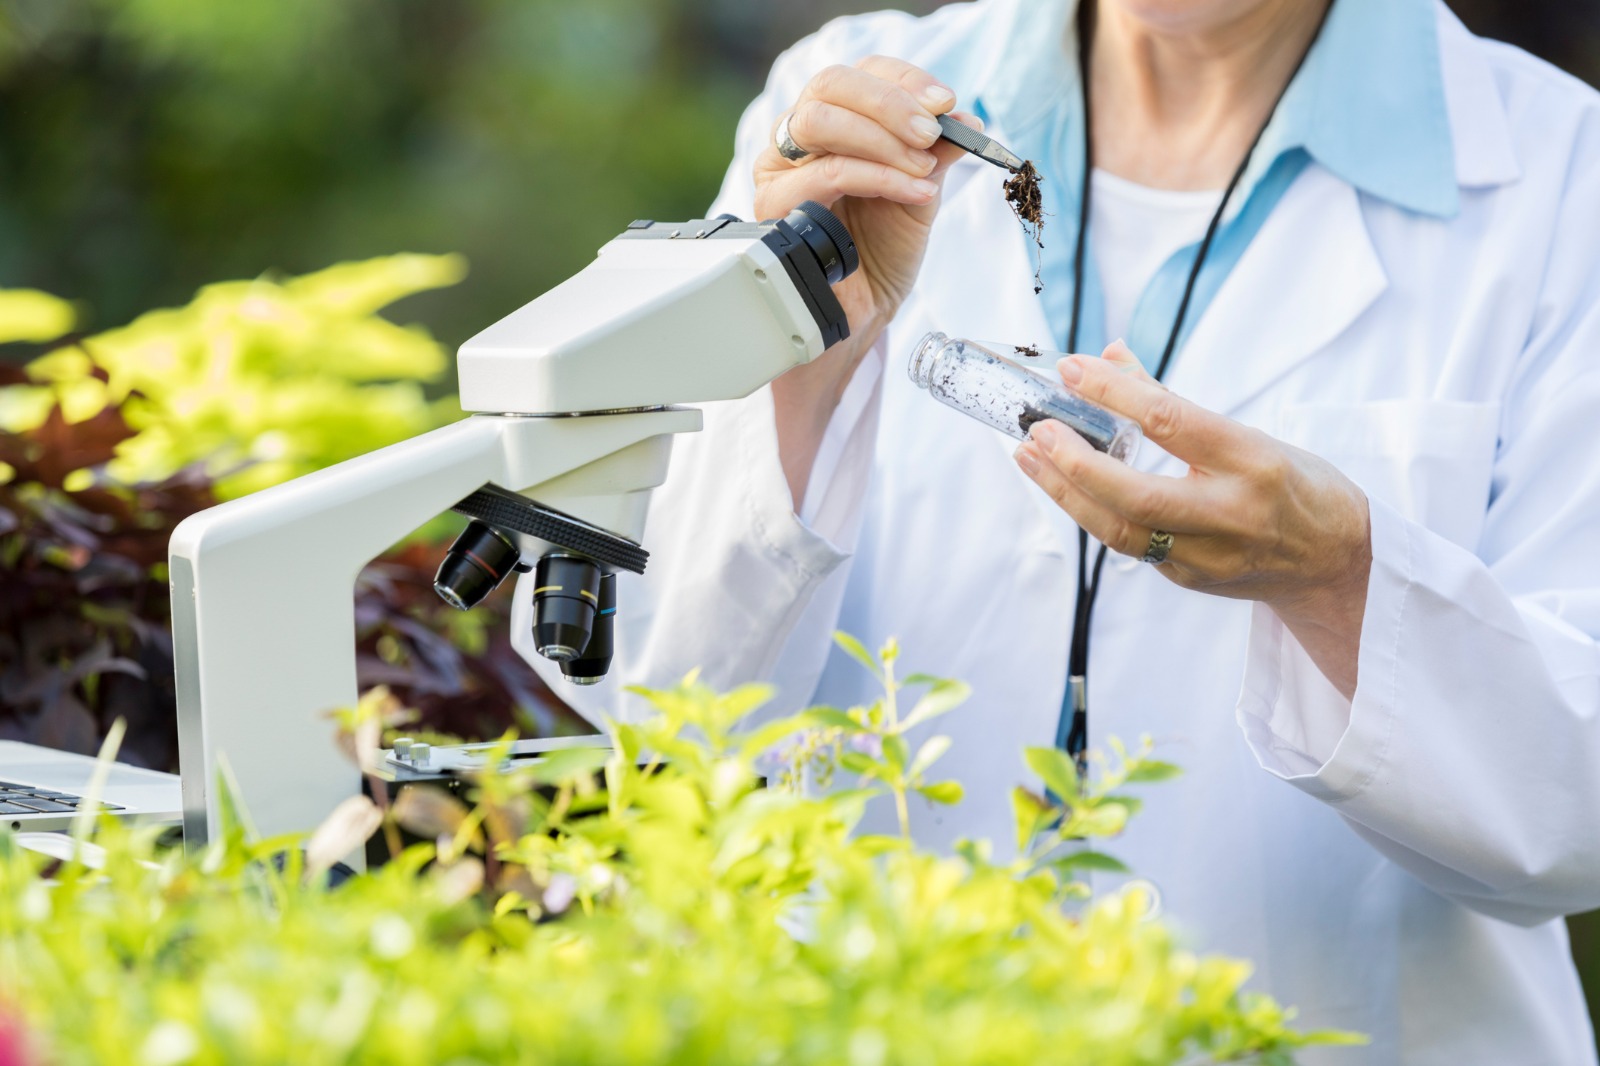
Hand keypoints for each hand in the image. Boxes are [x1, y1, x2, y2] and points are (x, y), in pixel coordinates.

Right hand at [754, 56, 976, 503]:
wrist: (861, 314)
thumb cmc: (881, 253)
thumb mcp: (921, 189)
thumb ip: (937, 150)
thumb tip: (967, 118)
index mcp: (830, 125)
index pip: (857, 75)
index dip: (903, 81)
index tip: (946, 104)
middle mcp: (796, 141)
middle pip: (830, 85)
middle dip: (890, 102)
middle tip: (932, 129)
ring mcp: (778, 171)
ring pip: (818, 121)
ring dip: (881, 139)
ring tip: (922, 170)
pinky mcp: (774, 207)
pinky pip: (824, 174)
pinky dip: (878, 177)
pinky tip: (914, 194)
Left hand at [1013, 342, 1373, 696]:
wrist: (1335, 563)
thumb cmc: (1294, 485)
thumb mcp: (1250, 433)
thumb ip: (1173, 401)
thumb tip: (1109, 356)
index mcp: (1253, 461)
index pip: (1171, 422)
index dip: (1115, 393)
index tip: (1073, 370)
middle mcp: (1231, 513)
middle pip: (1138, 494)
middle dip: (1078, 463)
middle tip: (1039, 429)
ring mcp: (1208, 555)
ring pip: (1120, 530)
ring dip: (1066, 493)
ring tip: (1029, 456)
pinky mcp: (1187, 580)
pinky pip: (1129, 544)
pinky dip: (1091, 513)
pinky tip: (1062, 486)